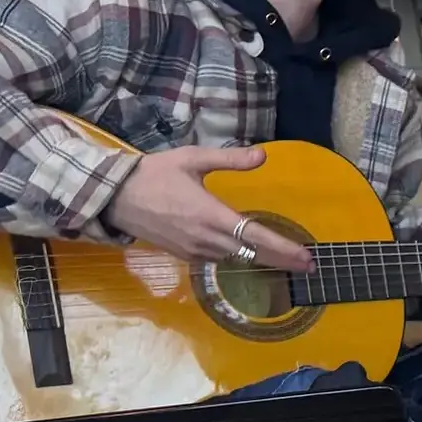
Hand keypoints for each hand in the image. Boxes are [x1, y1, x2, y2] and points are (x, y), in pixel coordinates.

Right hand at [103, 147, 313, 272]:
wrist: (114, 197)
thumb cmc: (154, 174)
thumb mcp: (192, 159)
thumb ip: (230, 159)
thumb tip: (263, 156)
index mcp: (211, 215)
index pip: (256, 237)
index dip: (284, 249)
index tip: (306, 257)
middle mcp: (205, 238)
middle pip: (251, 254)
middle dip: (281, 260)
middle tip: (308, 266)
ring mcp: (193, 250)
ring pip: (234, 258)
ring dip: (259, 259)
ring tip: (284, 258)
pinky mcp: (183, 255)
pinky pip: (216, 258)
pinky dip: (235, 257)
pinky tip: (248, 253)